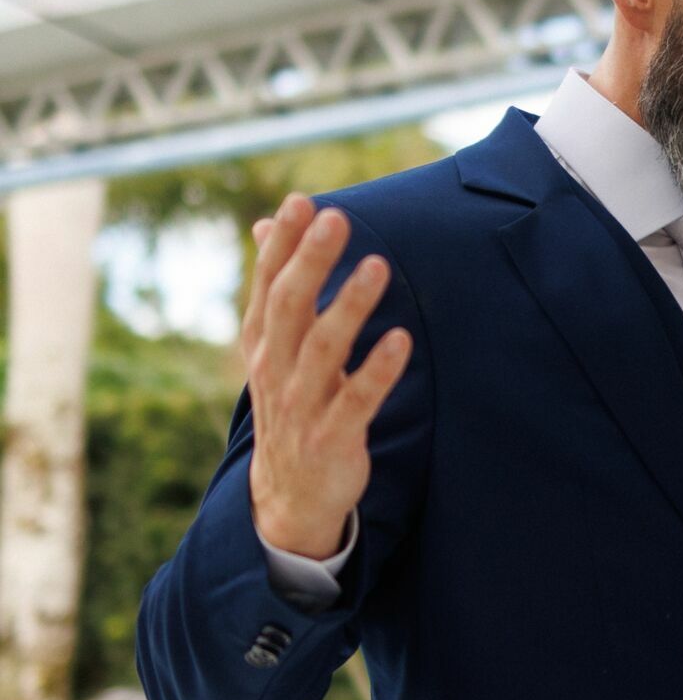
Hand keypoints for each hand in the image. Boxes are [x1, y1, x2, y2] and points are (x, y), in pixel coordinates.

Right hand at [243, 194, 412, 558]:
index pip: (268, 286)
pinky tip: (402, 340)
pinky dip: (379, 369)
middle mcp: (277, 370)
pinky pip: (358, 399)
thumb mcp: (276, 348)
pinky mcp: (334, 437)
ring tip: (378, 266)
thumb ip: (278, 288)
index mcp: (263, 344)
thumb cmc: (292, 405)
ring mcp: (303, 405)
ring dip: (350, 306)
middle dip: (312, 261)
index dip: (284, 245)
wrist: (290, 497)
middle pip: (291, 307)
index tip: (302, 201)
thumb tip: (268, 224)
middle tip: (336, 218)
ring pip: (324, 349)